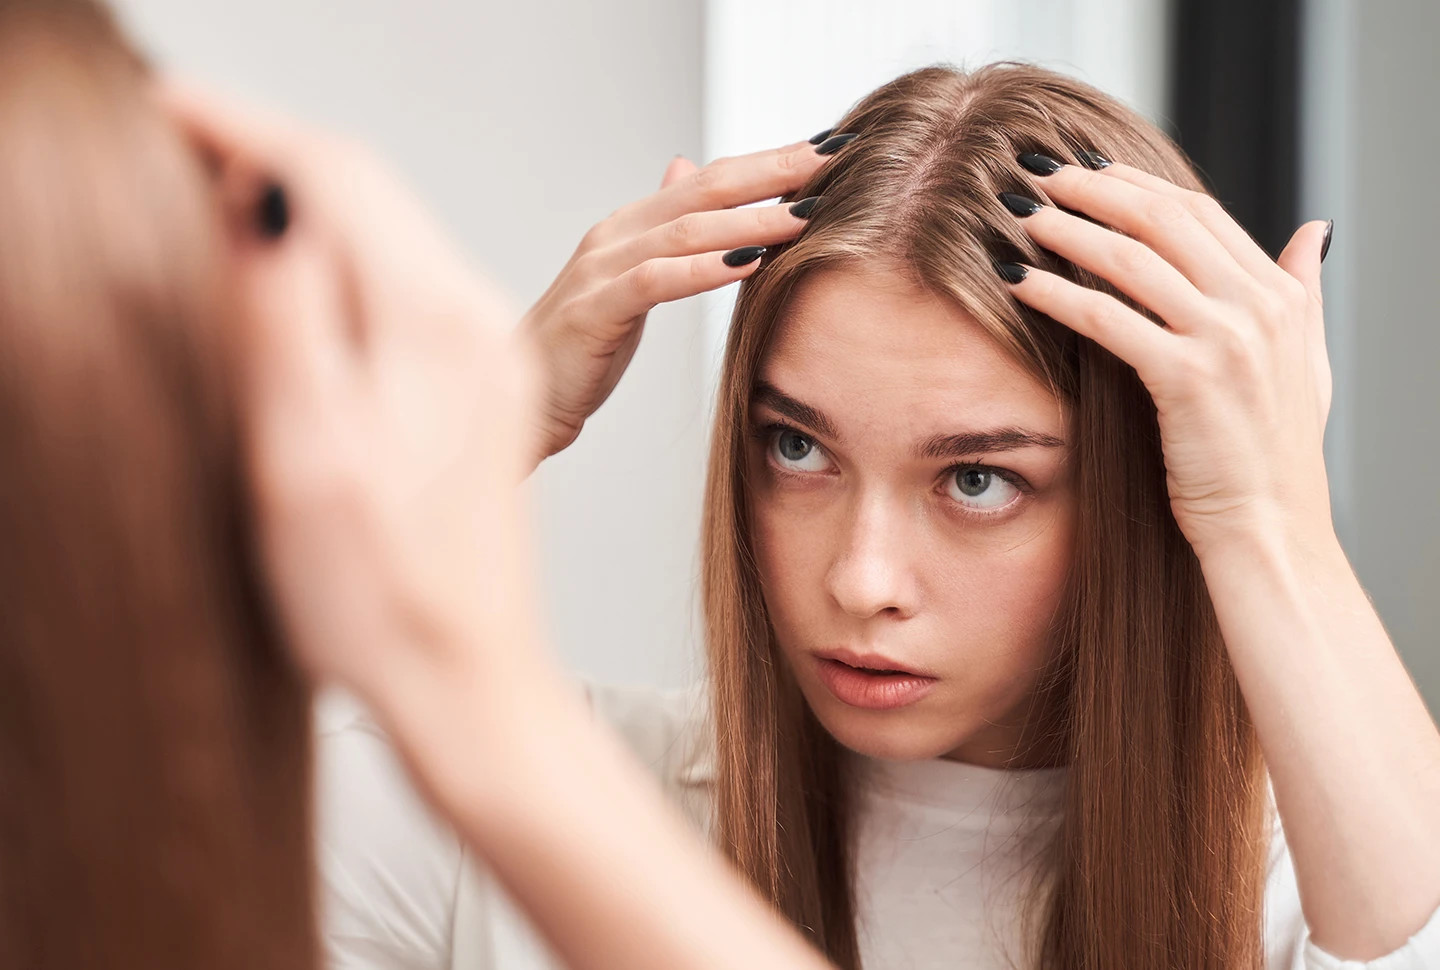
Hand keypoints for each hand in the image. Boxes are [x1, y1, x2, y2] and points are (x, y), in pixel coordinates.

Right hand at [159, 81, 543, 700]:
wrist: (468, 679)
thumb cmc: (382, 596)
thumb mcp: (306, 456)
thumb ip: (285, 316)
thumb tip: (263, 196)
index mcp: (435, 324)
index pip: (335, 176)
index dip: (243, 128)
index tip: (164, 106)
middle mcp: (477, 323)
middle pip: (369, 189)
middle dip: (271, 147)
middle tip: (177, 131)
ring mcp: (486, 355)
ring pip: (388, 230)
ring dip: (308, 195)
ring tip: (221, 182)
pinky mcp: (478, 388)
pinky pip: (407, 280)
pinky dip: (343, 252)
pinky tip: (299, 269)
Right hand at [522, 134, 848, 467]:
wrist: (522, 400)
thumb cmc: (581, 348)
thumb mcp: (630, 281)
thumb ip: (662, 230)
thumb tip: (684, 168)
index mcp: (631, 226)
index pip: (710, 180)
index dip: (769, 162)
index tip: (829, 151)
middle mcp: (615, 235)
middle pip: (704, 190)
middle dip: (772, 173)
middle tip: (831, 160)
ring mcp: (600, 269)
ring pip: (686, 231)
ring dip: (750, 221)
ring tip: (805, 215)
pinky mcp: (592, 310)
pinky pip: (656, 281)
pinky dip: (705, 269)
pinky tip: (748, 266)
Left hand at [996, 155, 1333, 557]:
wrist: (1272, 526)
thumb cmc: (1274, 455)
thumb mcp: (1307, 360)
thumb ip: (1304, 290)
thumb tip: (1315, 231)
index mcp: (1281, 295)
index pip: (1199, 212)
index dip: (1136, 185)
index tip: (1084, 171)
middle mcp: (1259, 307)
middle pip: (1163, 219)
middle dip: (1094, 189)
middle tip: (1037, 174)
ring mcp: (1226, 340)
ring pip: (1133, 259)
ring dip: (1069, 230)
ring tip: (1020, 215)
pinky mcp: (1188, 379)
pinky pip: (1108, 319)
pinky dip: (1057, 293)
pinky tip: (1018, 282)